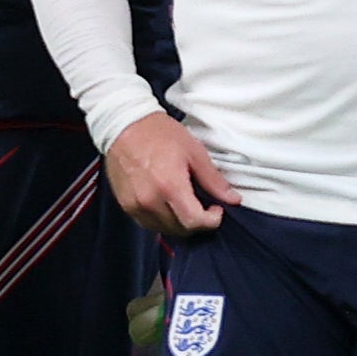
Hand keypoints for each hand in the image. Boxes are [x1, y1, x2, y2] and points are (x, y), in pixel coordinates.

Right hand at [104, 112, 240, 238]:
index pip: (194, 222)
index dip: (211, 221)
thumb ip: (213, 180)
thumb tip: (232, 198)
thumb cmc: (158, 133)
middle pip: (181, 230)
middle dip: (197, 223)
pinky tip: (168, 204)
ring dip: (180, 223)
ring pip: (165, 230)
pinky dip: (162, 220)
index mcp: (170, 186)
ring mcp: (136, 205)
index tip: (216, 210)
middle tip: (203, 206)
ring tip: (185, 203)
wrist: (124, 125)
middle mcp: (150, 200)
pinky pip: (149, 224)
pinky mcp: (126, 206)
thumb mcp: (193, 151)